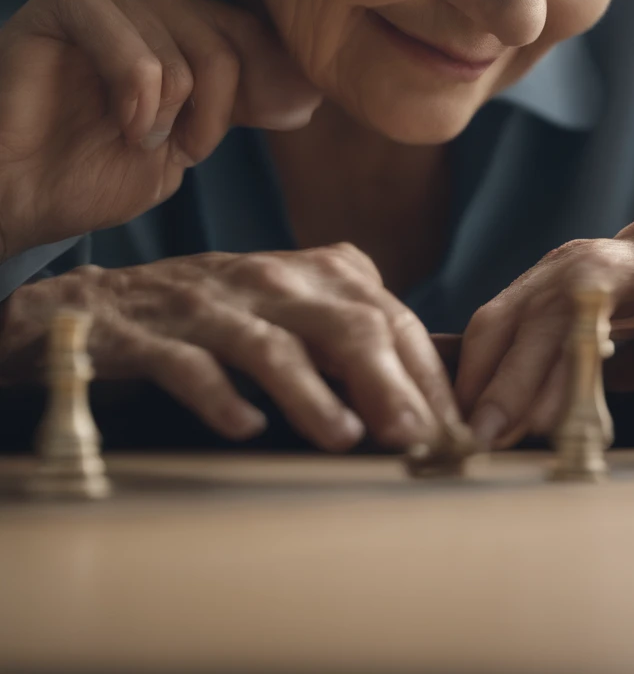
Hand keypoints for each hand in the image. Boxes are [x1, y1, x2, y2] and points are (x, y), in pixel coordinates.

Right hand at [0, 0, 321, 259]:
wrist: (16, 198)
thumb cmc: (87, 172)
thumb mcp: (184, 138)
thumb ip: (240, 103)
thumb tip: (313, 92)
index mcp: (171, 18)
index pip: (246, 31)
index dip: (271, 76)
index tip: (297, 113)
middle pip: (221, 43)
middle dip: (213, 112)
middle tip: (177, 147)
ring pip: (181, 48)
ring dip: (166, 114)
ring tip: (131, 136)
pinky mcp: (61, 2)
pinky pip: (129, 42)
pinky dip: (133, 96)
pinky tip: (116, 122)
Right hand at [0, 242, 460, 450]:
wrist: (101, 306)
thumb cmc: (217, 317)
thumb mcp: (292, 312)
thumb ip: (353, 340)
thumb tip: (426, 407)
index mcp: (315, 272)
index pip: (389, 320)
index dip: (427, 376)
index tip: (455, 432)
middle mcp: (268, 281)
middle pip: (344, 325)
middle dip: (389, 382)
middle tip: (417, 438)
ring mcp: (209, 306)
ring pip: (272, 345)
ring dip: (312, 393)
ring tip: (344, 437)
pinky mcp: (152, 336)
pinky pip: (189, 364)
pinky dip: (219, 395)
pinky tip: (244, 428)